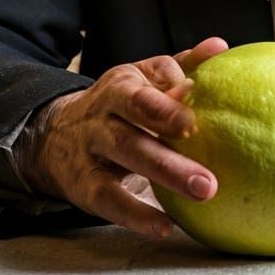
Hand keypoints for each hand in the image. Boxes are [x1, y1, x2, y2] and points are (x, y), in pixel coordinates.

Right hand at [19, 36, 229, 237]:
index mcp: (121, 86)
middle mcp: (102, 117)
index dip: (166, 109)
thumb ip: (180, 65)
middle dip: (171, 156)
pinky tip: (165, 227)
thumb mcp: (142, 78)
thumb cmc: (118, 104)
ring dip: (163, 180)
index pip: (143, 96)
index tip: (194, 123)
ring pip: (123, 164)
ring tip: (201, 194)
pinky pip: (109, 200)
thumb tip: (219, 47)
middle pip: (133, 135)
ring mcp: (90, 151)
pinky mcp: (83, 184)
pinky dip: (135, 215)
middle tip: (209, 179)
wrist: (55, 132)